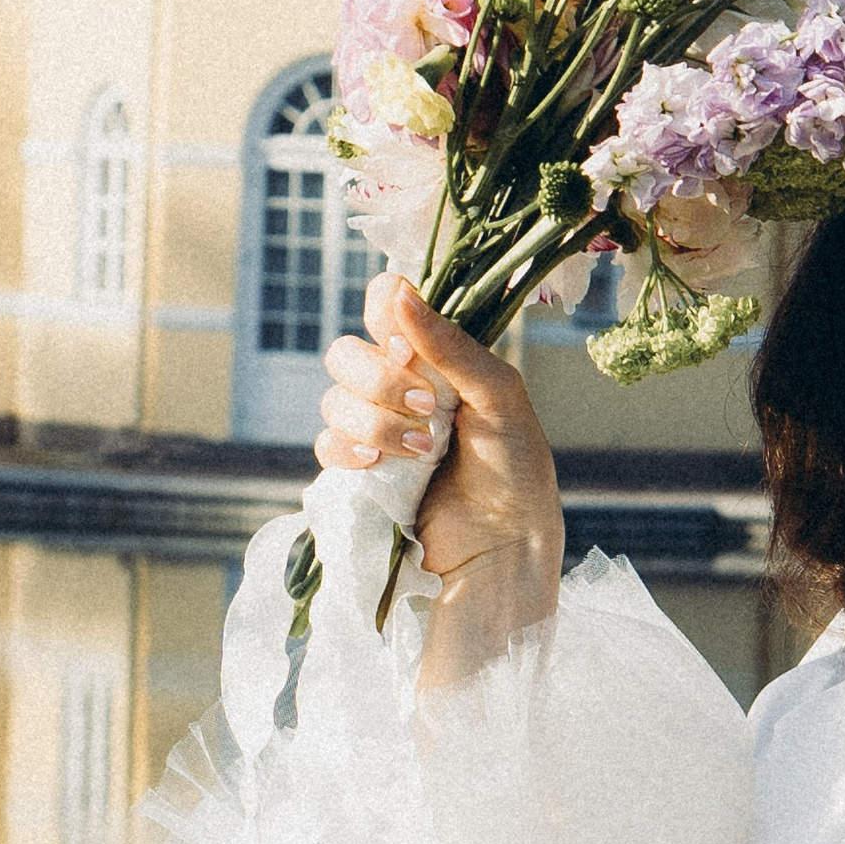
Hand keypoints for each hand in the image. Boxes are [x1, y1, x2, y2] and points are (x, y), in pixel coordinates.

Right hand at [317, 274, 562, 619]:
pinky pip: (327, 446)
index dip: (383, 311)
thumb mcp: (500, 398)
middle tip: (425, 408)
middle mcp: (401, 389)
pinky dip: (349, 450)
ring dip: (374, 420)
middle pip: (346, 353)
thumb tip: (398, 293)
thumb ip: (451, 345)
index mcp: (437, 360)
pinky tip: (380, 466)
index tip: (405, 341)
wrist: (503, 550)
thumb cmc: (517, 472)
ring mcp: (376, 432)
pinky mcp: (359, 476)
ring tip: (421, 451)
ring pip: (333, 400)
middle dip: (379, 379)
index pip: (385, 305)